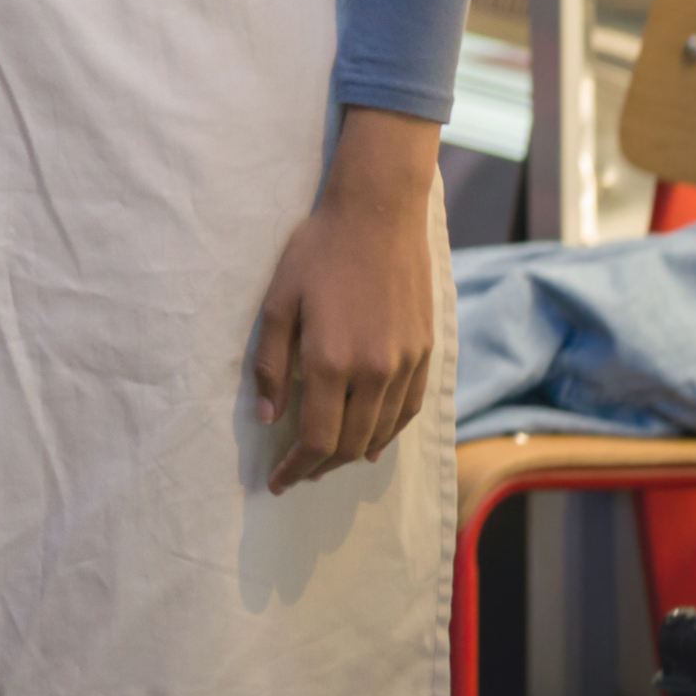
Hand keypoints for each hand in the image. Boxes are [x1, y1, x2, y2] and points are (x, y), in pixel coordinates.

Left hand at [249, 109, 438, 491]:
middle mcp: (375, 371)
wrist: (378, 214)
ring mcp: (406, 365)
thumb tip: (268, 417)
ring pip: (381, 433)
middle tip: (297, 474)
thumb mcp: (277, 301)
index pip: (318, 438)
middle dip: (321, 467)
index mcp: (332, 361)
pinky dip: (387, 434)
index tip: (277, 481)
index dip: (297, 466)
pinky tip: (371, 443)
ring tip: (326, 462)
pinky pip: (407, 411)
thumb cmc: (317, 251)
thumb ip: (271, 363)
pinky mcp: (427, 353)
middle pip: (351, 444)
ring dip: (352, 455)